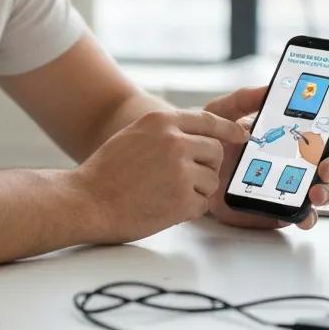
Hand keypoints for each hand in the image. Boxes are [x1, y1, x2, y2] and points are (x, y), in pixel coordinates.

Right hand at [73, 108, 248, 243]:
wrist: (86, 201)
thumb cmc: (105, 173)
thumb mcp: (134, 136)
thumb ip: (164, 132)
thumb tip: (195, 138)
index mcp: (161, 121)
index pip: (207, 120)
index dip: (228, 129)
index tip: (241, 135)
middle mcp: (174, 141)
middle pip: (215, 152)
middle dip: (205, 167)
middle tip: (182, 179)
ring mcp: (181, 169)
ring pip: (211, 180)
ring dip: (195, 190)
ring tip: (164, 194)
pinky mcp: (183, 198)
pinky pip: (202, 203)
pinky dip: (187, 209)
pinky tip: (163, 206)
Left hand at [203, 85, 328, 230]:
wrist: (192, 168)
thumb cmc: (212, 138)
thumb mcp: (224, 111)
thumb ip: (245, 98)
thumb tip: (268, 88)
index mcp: (290, 132)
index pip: (327, 129)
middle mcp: (296, 158)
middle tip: (325, 165)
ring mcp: (291, 184)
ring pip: (323, 189)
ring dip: (327, 191)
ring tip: (315, 191)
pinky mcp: (281, 207)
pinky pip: (302, 215)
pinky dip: (308, 216)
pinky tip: (304, 214)